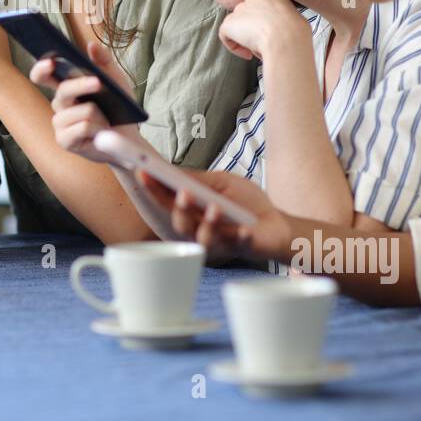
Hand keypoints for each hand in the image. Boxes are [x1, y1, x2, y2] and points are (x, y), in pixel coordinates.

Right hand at [30, 39, 135, 162]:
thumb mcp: (116, 80)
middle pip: (63, 90)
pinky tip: (100, 134)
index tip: (50, 62)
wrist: (128, 139)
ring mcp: (59, 124)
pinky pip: (83, 127)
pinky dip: (98, 129)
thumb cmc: (119, 110)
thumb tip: (91, 45)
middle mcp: (59, 105)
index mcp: (66, 88)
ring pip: (80, 110)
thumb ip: (104, 61)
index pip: (44, 76)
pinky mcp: (64, 140)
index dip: (41, 69)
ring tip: (105, 121)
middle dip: (82, 85)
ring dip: (99, 115)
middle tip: (98, 83)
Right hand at [136, 168, 289, 263]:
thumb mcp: (224, 183)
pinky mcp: (241, 248)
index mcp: (193, 212)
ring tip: (214, 209)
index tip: (143, 172)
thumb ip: (201, 180)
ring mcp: (220, 241)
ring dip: (207, 224)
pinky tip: (244, 230)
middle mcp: (200, 229)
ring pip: (203, 238)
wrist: (277, 224)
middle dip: (179, 209)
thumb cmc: (248, 204)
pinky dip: (240, 236)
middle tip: (184, 193)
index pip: (168, 200)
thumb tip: (175, 172)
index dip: (154, 188)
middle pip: (181, 224)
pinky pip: (237, 244)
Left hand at [219, 0, 312, 63]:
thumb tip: (282, 26)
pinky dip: (233, 46)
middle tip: (260, 38)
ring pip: (237, 23)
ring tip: (257, 48)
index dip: (264, 17)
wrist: (285, 39)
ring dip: (244, 36)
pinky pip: (225, 35)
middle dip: (251, 24)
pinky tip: (247, 53)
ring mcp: (240, 8)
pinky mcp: (229, 22)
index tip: (269, 28)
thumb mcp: (295, 16)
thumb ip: (283, 16)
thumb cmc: (295, 32)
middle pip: (247, 11)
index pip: (262, 2)